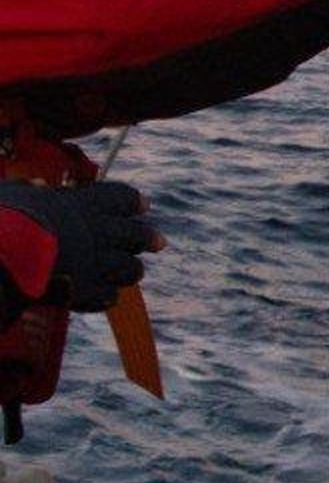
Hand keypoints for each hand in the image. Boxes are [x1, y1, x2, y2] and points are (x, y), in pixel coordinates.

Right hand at [0, 180, 163, 311]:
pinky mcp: (87, 291)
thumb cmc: (6, 218)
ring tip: (133, 272)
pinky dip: (105, 296)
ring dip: (130, 270)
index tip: (143, 205)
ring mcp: (96, 263)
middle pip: (135, 235)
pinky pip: (108, 296)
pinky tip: (103, 295)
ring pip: (130, 269)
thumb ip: (29, 191)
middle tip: (159, 243)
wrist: (5, 254)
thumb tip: (34, 186)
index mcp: (83, 203)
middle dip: (148, 238)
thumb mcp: (16, 195)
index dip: (133, 202)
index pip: (121, 198)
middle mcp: (98, 232)